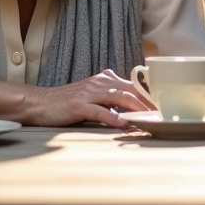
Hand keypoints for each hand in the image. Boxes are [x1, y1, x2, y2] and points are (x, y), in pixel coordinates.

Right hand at [26, 69, 153, 126]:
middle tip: (163, 114)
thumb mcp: (92, 96)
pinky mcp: (79, 105)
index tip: (163, 107)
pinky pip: (99, 111)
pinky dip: (112, 117)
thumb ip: (110, 99)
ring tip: (150, 118)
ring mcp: (89, 93)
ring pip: (119, 97)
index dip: (149, 96)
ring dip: (137, 109)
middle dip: (149, 103)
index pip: (133, 86)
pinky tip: (122, 124)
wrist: (40, 103)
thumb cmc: (68, 103)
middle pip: (130, 90)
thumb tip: (130, 109)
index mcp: (105, 80)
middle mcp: (99, 83)